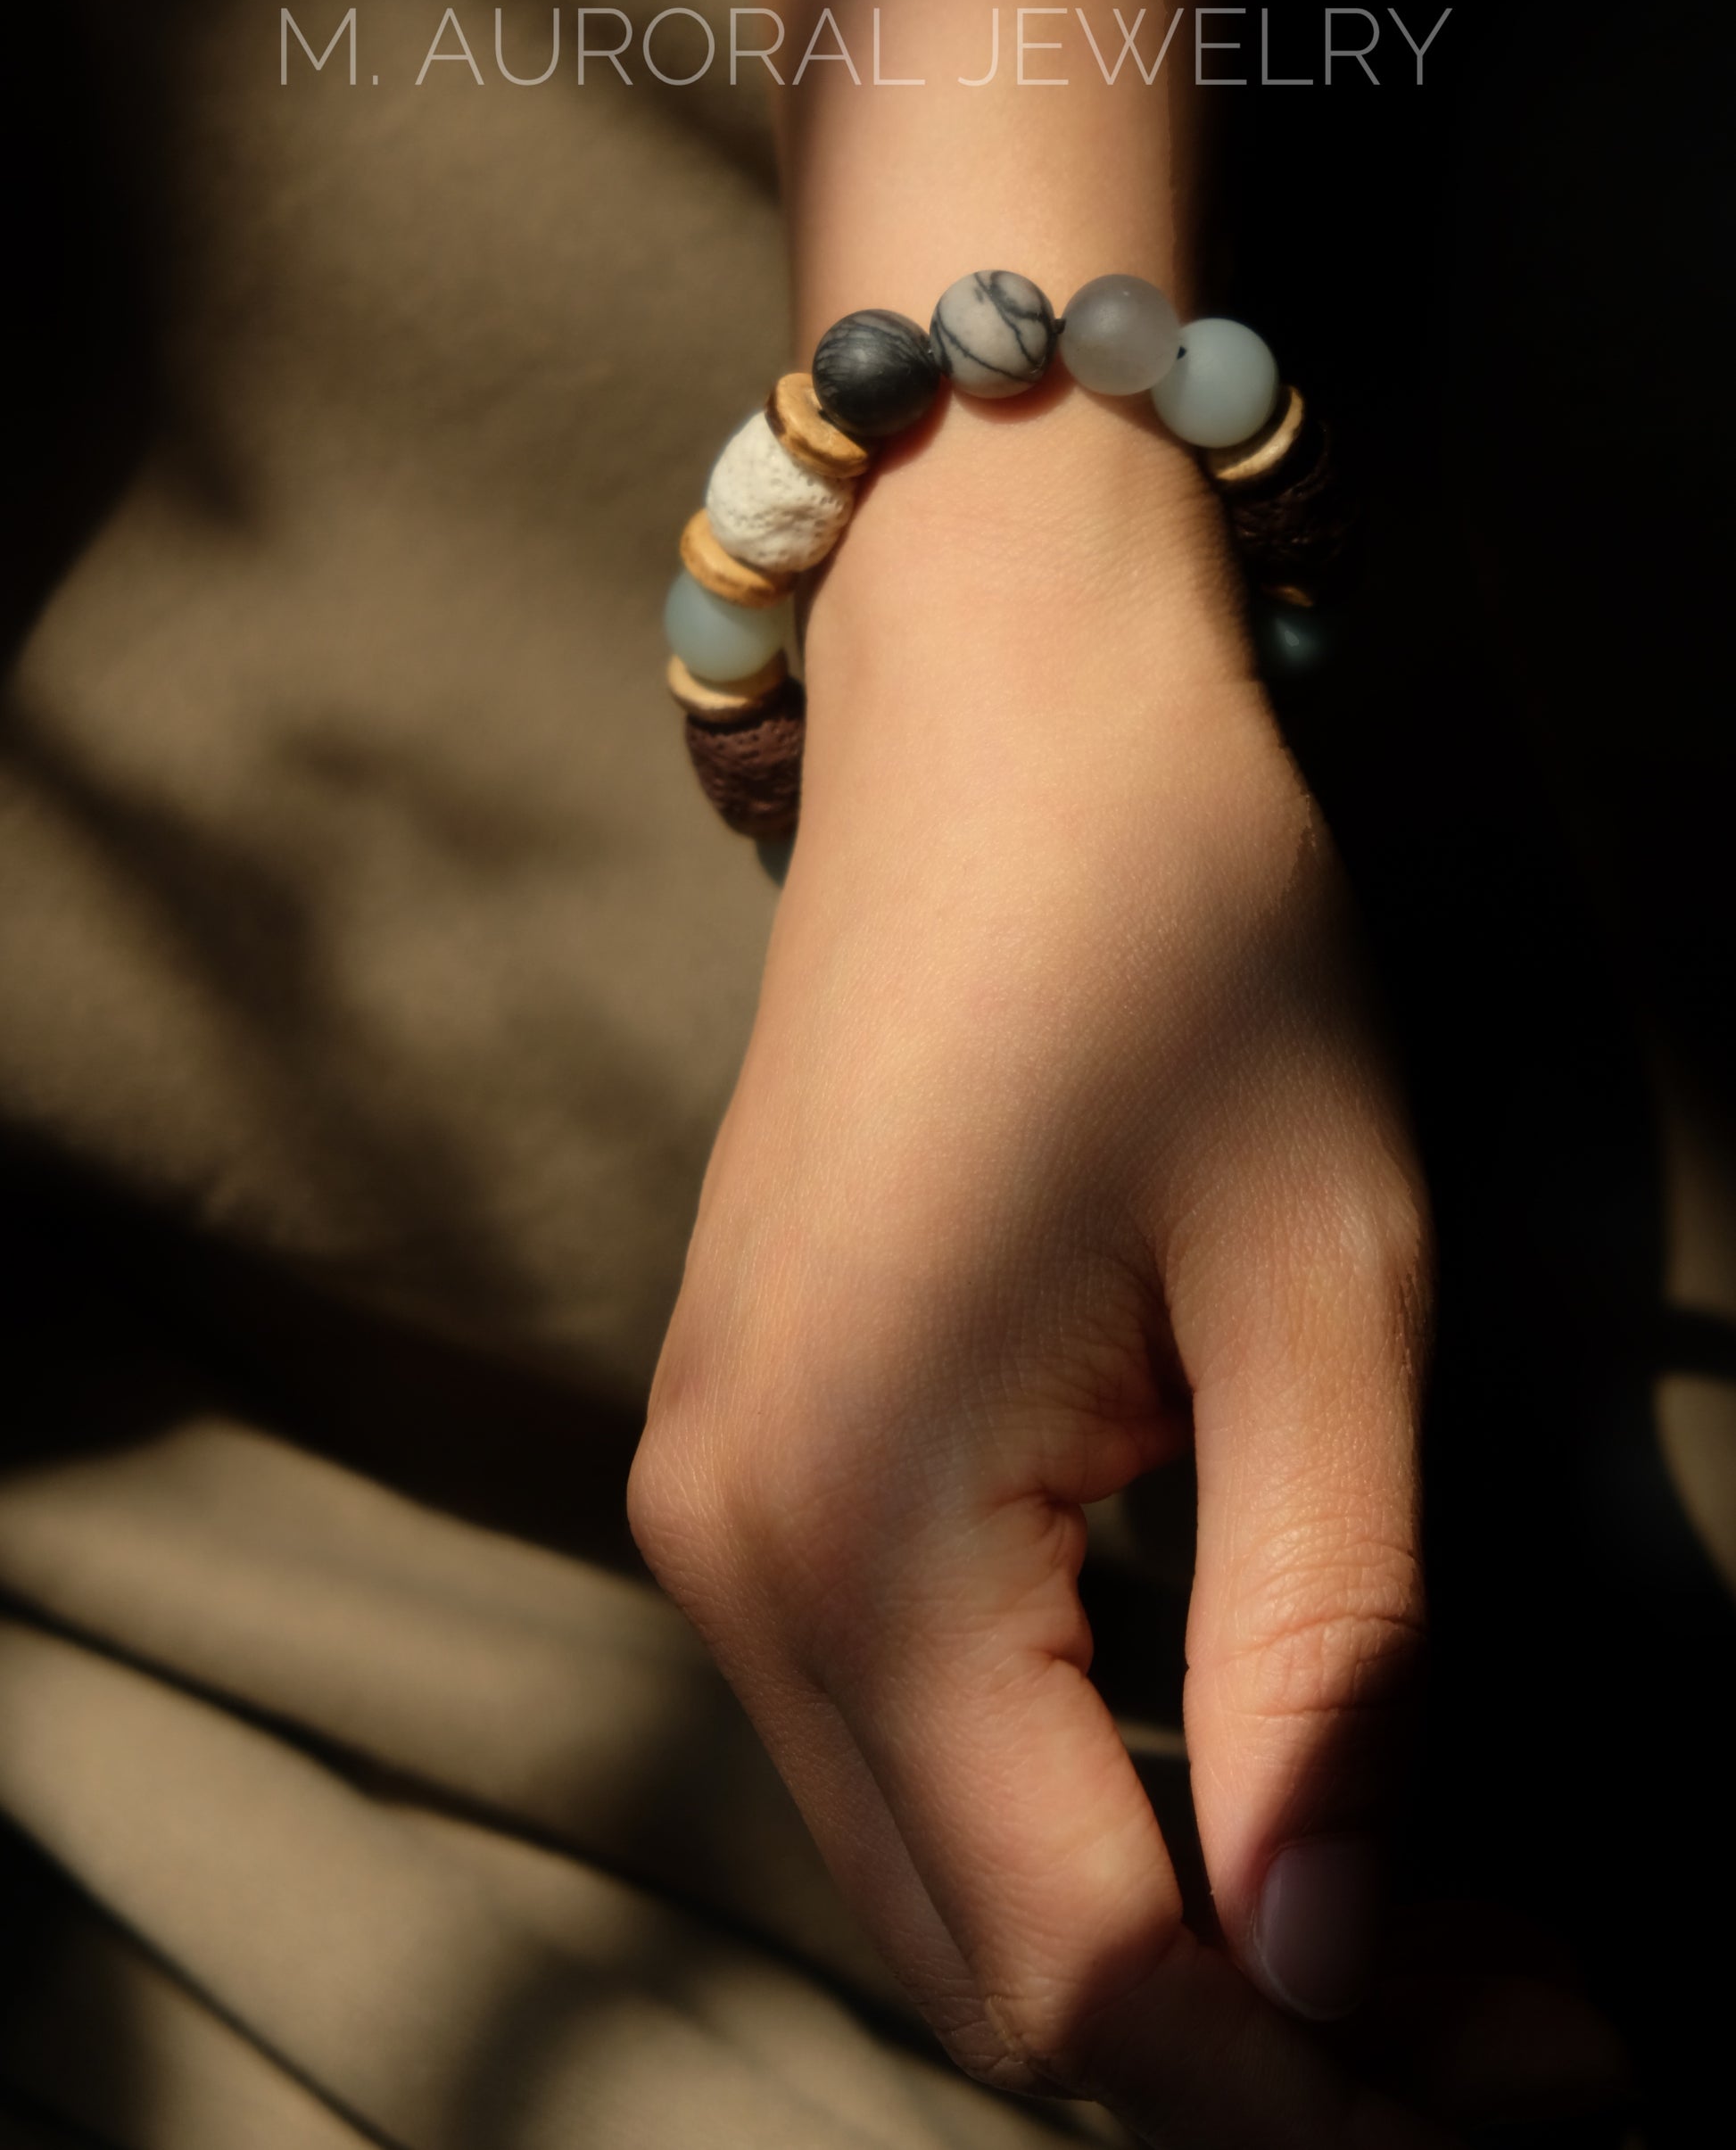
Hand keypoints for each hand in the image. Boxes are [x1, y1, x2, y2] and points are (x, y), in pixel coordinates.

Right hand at [633, 397, 1450, 2142]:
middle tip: (1512, 2021)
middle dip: (1256, 2042)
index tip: (1554, 2079)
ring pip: (932, 1862)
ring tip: (1417, 1926)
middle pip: (982, 1955)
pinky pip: (896, 1727)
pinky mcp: (752, 1441)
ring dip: (1168, 1937)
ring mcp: (715, 1497)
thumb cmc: (1181, 942)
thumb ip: (1322, 1655)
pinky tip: (1234, 1774)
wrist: (1002, 693)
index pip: (1082, 1968)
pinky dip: (1068, 1810)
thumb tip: (1350, 1988)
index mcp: (850, 1527)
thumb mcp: (1320, 1295)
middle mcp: (727, 1551)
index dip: (1324, 2083)